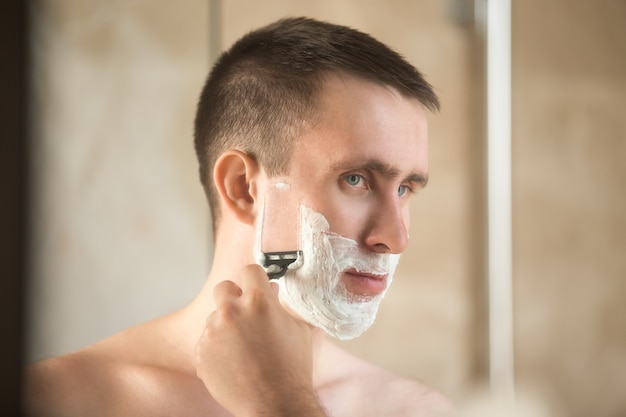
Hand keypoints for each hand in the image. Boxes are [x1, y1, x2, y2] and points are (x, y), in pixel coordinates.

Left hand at [195, 264, 326, 415]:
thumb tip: (270, 291)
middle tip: (246, 313)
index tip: (257, 286)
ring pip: (215, 317)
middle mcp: (232, 312)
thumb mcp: (297, 329)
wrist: (275, 403)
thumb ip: (280, 305)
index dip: (256, 278)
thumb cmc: (291, 368)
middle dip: (235, 296)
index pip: (250, 270)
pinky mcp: (201, 352)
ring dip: (226, 326)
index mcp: (258, 301)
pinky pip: (207, 340)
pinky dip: (217, 347)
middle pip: (224, 288)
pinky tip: (234, 361)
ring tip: (244, 348)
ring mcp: (213, 332)